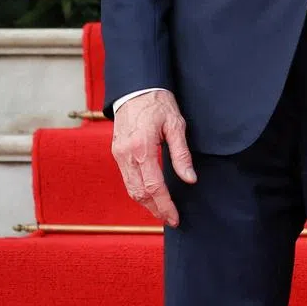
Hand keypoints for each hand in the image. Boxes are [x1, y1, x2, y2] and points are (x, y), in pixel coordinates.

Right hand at [111, 90, 195, 227]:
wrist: (136, 86)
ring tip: (162, 211)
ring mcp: (119, 154)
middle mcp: (126, 155)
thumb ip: (181, 154)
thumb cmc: (158, 102)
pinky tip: (150, 194)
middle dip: (155, 209)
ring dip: (146, 203)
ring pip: (130, 189)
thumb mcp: (175, 124)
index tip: (175, 218)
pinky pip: (126, 179)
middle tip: (170, 218)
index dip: (165, 205)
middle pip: (139, 193)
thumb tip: (190, 179)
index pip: (154, 187)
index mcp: (142, 148)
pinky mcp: (116, 152)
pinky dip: (138, 191)